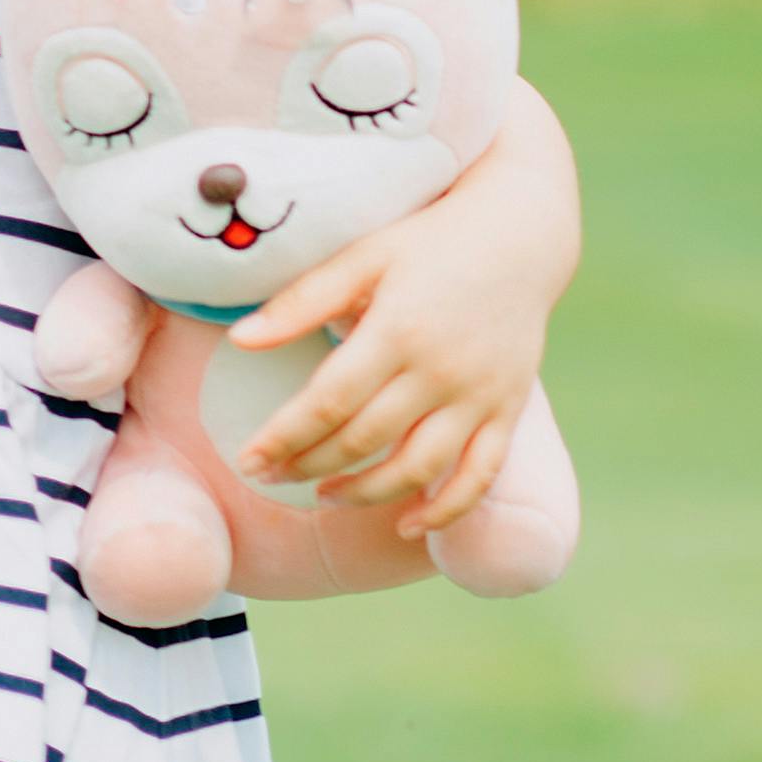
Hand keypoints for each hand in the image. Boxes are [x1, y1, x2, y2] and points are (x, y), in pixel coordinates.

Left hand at [230, 229, 530, 541]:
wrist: (521, 234)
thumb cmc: (430, 242)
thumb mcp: (364, 255)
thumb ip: (301, 300)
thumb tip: (240, 340)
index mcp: (398, 328)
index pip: (329, 401)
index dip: (284, 438)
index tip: (248, 460)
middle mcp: (441, 370)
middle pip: (366, 440)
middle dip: (310, 467)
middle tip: (270, 477)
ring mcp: (479, 395)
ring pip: (418, 468)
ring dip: (367, 494)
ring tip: (326, 496)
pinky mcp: (509, 410)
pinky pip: (481, 476)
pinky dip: (447, 511)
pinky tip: (408, 526)